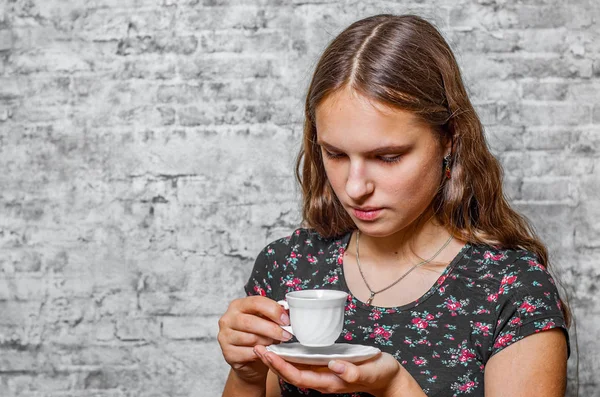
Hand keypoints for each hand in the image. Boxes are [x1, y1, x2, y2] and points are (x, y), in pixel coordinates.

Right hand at [217, 296, 292, 385]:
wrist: (249, 359)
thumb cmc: (258, 335)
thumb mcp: (264, 320)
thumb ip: (272, 314)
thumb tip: (288, 312)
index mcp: (238, 305)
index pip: (256, 302)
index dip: (273, 310)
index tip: (286, 320)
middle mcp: (227, 319)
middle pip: (252, 322)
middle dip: (273, 329)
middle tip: (286, 335)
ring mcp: (225, 337)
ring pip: (251, 338)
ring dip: (267, 342)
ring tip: (276, 343)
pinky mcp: (228, 354)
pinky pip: (249, 353)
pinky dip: (261, 353)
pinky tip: (267, 352)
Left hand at [253, 345, 406, 395]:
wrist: (387, 378)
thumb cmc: (380, 373)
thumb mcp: (370, 371)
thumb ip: (353, 371)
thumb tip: (335, 366)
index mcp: (330, 381)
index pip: (299, 376)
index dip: (282, 367)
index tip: (268, 354)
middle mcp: (323, 380)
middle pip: (292, 374)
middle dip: (273, 363)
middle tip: (257, 347)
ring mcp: (324, 375)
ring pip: (295, 370)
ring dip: (278, 360)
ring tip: (263, 346)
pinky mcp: (326, 368)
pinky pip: (303, 365)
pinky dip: (290, 357)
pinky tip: (283, 348)